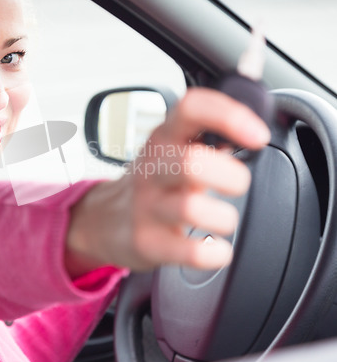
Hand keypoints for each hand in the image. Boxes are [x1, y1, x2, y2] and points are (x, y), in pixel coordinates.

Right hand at [66, 88, 270, 276]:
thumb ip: (209, 135)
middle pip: (191, 162)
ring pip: (191, 208)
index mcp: (163, 137)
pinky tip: (213, 247)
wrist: (105, 219)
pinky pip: (189, 252)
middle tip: (235, 183)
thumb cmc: (153, 181)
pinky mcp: (145, 241)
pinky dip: (213, 252)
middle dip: (230, 175)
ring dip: (223, 217)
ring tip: (221, 218)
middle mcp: (152, 168)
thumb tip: (256, 123)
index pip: (191, 108)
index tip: (256, 134)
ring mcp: (146, 205)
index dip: (228, 115)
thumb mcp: (172, 149)